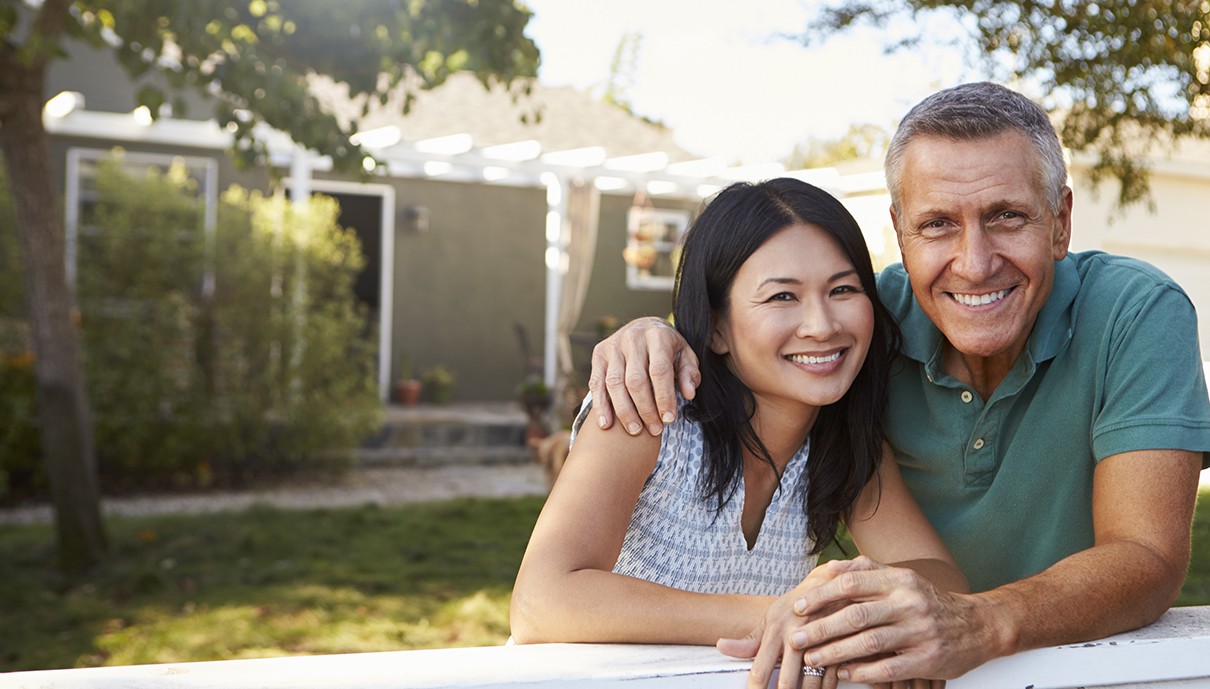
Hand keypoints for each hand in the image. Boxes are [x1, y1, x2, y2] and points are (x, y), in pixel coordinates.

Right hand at [588, 316, 698, 435]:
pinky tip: (607, 424)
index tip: (669, 419)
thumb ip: (689, 373)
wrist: (644, 327)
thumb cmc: (668, 348)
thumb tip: (688, 394)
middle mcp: (632, 338)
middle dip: (645, 409)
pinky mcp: (599, 354)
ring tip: (635, 430)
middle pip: (635, 380)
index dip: (664, 397)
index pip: (659, 370)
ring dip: (624, 411)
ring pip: (614, 384)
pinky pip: (596, 383)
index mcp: (657, 335)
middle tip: (655, 429)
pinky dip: (601, 406)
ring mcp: (613, 346)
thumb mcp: (685, 355)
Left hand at [717, 566, 847, 688]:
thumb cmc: (795, 606)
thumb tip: (721, 646)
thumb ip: (749, 640)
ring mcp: (820, 644)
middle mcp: (797, 638)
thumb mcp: (770, 618)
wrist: (829, 585)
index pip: (760, 670)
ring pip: (810, 685)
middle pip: (786, 681)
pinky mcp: (840, 649)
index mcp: (776, 631)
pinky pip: (831, 681)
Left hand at [788, 558, 995, 684]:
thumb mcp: (902, 578)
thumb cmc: (928, 601)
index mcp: (899, 580)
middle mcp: (909, 602)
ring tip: (812, 658)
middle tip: (796, 638)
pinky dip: (862, 672)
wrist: (978, 626)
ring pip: (869, 642)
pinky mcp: (928, 658)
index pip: (852, 583)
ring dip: (835, 652)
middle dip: (821, 628)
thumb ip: (866, 571)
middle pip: (856, 615)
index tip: (798, 606)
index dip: (821, 595)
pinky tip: (843, 674)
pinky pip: (889, 667)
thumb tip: (827, 569)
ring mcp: (920, 631)